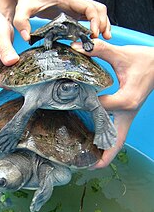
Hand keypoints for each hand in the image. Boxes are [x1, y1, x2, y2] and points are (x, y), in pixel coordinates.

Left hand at [13, 0, 110, 41]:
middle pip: (98, 8)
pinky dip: (96, 24)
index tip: (94, 34)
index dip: (94, 20)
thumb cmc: (27, 0)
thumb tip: (27, 38)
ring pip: (97, 11)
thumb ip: (22, 23)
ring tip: (105, 38)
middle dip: (103, 23)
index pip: (88, 7)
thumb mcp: (22, 12)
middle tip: (102, 39)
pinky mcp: (74, 11)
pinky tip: (95, 36)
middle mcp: (74, 1)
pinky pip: (90, 16)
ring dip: (103, 23)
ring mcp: (75, 6)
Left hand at [71, 39, 153, 167]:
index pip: (98, 109)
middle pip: (114, 143)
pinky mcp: (127, 114)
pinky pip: (117, 134)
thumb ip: (99, 50)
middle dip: (100, 156)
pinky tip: (93, 144)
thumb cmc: (144, 61)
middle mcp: (127, 113)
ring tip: (86, 162)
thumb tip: (77, 47)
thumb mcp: (122, 54)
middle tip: (82, 164)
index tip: (67, 106)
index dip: (82, 107)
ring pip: (116, 141)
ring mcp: (128, 116)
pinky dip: (107, 143)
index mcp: (126, 100)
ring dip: (104, 153)